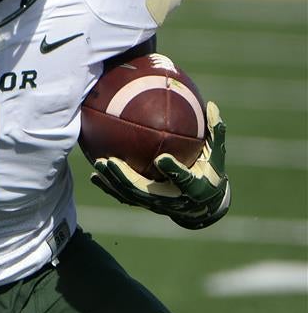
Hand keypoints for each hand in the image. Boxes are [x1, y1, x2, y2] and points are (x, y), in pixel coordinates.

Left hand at [90, 101, 230, 229]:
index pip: (183, 179)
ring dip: (113, 180)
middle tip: (111, 161)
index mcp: (194, 187)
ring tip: (99, 164)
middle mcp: (172, 198)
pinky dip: (109, 187)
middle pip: (145, 190)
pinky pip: (124, 196)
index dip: (173, 170)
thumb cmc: (211, 174)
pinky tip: (95, 176)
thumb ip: (216, 133)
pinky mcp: (145, 205)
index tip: (162, 158)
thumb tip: (212, 105)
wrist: (203, 207)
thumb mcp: (217, 156)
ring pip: (130, 194)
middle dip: (126, 177)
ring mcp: (156, 204)